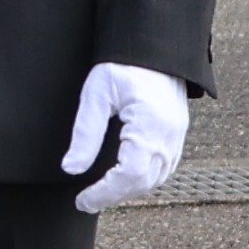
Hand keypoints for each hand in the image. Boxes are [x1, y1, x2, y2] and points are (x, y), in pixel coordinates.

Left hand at [64, 62, 190, 213]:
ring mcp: (177, 135)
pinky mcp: (177, 132)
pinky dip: (144, 178)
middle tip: (85, 202)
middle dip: (114, 196)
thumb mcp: (96, 94)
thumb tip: (71, 169)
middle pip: (144, 182)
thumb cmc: (123, 64)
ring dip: (130, 190)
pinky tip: (124, 178)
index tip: (82, 201)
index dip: (105, 193)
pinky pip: (164, 166)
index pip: (129, 175)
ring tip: (101, 193)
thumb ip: (85, 133)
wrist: (154, 45)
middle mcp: (169, 135)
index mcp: (150, 126)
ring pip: (157, 177)